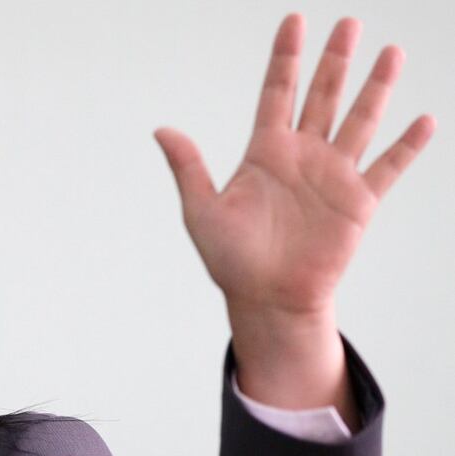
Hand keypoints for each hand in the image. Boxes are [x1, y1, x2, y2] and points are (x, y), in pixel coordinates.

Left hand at [154, 14, 434, 319]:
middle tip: (349, 23)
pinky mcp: (358, 202)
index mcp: (264, 152)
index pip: (277, 92)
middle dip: (335, 60)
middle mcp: (302, 156)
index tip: (295, 20)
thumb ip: (189, 168)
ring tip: (391, 52)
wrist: (266, 298)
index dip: (286, 58)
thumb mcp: (201, 211)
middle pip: (323, 96)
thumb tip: (161, 130)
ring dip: (376, 88)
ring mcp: (333, 176)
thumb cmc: (231, 259)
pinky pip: (387, 167)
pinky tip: (424, 120)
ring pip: (359, 121)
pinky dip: (406, 145)